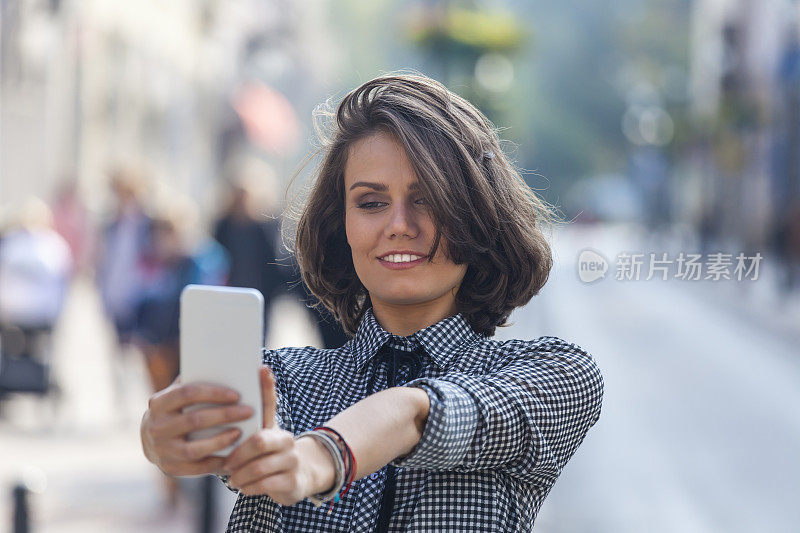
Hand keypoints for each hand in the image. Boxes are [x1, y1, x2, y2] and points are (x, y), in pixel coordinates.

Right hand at [140, 375, 254, 476]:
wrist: (152, 441)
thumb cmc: (177, 411)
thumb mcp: (179, 394)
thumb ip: (196, 382)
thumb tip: (228, 366)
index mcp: (159, 403)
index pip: (187, 393)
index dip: (214, 393)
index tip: (237, 394)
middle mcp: (156, 427)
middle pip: (195, 420)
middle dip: (225, 415)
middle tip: (248, 411)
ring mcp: (161, 450)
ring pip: (194, 448)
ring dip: (221, 440)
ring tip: (241, 432)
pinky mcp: (170, 468)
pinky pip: (196, 468)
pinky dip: (216, 462)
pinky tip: (233, 454)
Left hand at [223, 367, 334, 504]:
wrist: (298, 478)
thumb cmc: (269, 455)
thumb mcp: (261, 436)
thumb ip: (248, 419)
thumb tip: (243, 379)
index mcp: (276, 426)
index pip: (270, 403)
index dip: (266, 387)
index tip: (261, 368)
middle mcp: (287, 439)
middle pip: (259, 441)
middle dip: (238, 454)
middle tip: (227, 463)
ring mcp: (292, 460)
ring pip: (259, 467)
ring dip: (240, 475)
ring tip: (232, 479)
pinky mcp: (293, 481)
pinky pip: (266, 484)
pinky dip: (250, 487)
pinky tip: (244, 487)